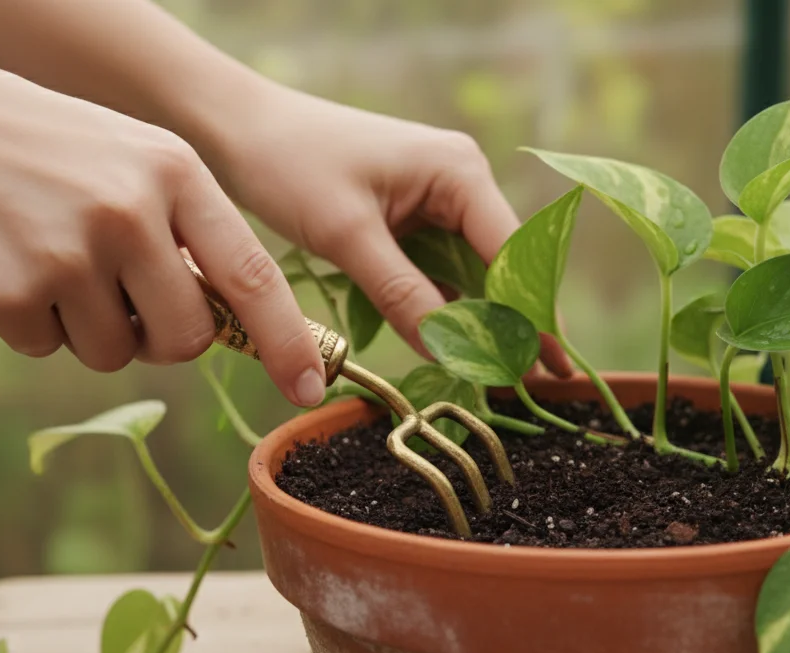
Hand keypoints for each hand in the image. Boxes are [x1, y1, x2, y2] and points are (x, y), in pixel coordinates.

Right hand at [0, 53, 326, 404]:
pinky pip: (46, 349)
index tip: (310, 388)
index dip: (286, 341)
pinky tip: (4, 262)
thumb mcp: (128, 160)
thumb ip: (182, 230)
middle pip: (186, 339)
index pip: (252, 275)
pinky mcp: (11, 291)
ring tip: (47, 258)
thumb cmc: (36, 150)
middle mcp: (131, 212)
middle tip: (118, 295)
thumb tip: (229, 322)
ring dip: (86, 328)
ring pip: (113, 354)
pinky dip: (28, 323)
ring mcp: (70, 253)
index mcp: (173, 173)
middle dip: (160, 338)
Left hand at [203, 85, 573, 375]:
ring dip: (484, 323)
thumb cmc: (291, 164)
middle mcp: (463, 183)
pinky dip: (448, 310)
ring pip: (474, 275)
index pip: (512, 254)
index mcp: (459, 172)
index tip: (546, 369)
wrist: (242, 129)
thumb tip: (450, 353)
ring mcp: (440, 202)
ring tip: (507, 381)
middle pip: (503, 267)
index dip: (530, 315)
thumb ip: (400, 293)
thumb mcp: (347, 235)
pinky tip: (460, 352)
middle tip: (540, 386)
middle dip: (518, 325)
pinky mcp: (414, 221)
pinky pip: (442, 273)